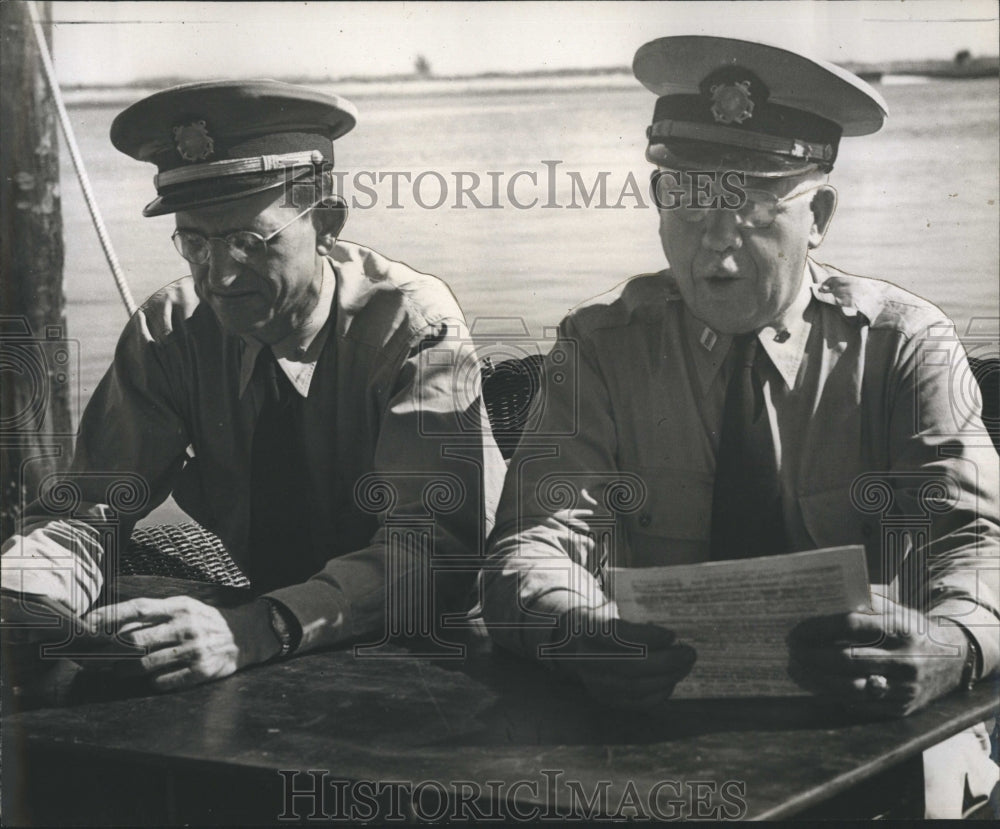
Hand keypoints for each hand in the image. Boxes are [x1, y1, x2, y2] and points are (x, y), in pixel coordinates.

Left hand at [85, 596, 278, 691]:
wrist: (245, 635)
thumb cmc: (205, 621)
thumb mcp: (184, 608)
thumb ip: (154, 616)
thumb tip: (115, 627)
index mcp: (180, 607)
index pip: (139, 608)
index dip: (111, 616)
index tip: (88, 624)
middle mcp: (186, 626)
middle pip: (138, 640)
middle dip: (111, 651)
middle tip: (95, 658)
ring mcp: (194, 650)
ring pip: (147, 664)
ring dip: (126, 670)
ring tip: (117, 671)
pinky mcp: (202, 671)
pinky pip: (165, 681)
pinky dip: (152, 681)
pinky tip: (148, 678)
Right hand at [552, 608, 695, 709]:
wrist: (576, 640)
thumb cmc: (603, 619)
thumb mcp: (610, 609)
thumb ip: (634, 616)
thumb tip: (672, 629)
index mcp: (586, 628)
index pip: (616, 635)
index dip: (646, 637)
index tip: (672, 635)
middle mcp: (586, 658)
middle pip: (629, 666)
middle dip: (665, 662)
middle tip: (689, 653)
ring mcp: (594, 681)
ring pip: (635, 687)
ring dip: (667, 678)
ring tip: (685, 665)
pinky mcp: (605, 697)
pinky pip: (636, 702)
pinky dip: (659, 693)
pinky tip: (672, 680)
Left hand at [788, 594, 968, 716]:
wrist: (952, 660)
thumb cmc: (910, 629)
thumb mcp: (895, 609)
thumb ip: (863, 603)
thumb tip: (820, 599)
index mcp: (902, 628)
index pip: (851, 625)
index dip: (818, 628)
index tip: (796, 631)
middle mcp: (906, 659)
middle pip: (847, 660)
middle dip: (812, 656)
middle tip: (791, 651)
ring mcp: (905, 688)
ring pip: (851, 687)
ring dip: (816, 679)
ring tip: (795, 669)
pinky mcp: (901, 708)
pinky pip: (859, 705)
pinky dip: (832, 695)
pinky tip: (815, 684)